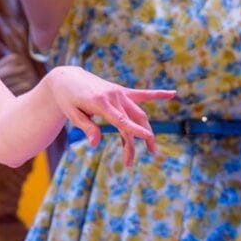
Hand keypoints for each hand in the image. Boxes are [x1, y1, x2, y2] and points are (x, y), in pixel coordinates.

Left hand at [42, 66, 176, 168]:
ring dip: (146, 131)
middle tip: (129, 163)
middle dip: (135, 143)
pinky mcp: (121, 91)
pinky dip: (157, 94)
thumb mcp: (71, 114)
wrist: (67, 78)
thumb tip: (95, 144)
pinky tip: (173, 94)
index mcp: (101, 103)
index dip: (135, 130)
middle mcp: (114, 96)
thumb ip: (86, 127)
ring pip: (139, 113)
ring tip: (151, 150)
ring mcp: (119, 93)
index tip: (148, 138)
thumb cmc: (67, 98)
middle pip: (132, 121)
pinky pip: (142, 94)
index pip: (121, 120)